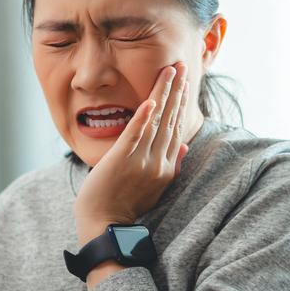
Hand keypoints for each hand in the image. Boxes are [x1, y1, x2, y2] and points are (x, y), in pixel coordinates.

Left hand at [73, 60, 190, 234]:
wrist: (104, 224)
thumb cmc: (125, 206)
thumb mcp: (156, 188)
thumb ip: (171, 166)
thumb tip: (184, 147)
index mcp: (166, 168)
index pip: (176, 128)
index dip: (181, 103)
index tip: (185, 83)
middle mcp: (158, 163)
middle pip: (170, 120)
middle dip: (177, 90)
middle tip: (182, 65)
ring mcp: (140, 161)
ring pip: (156, 122)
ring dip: (164, 94)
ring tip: (170, 71)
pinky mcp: (122, 160)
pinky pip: (135, 135)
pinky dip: (143, 117)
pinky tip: (150, 101)